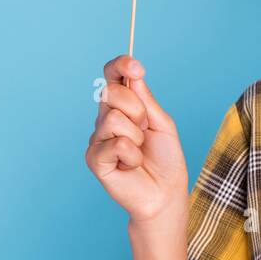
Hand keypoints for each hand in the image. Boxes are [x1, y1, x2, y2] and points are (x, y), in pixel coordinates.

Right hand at [85, 55, 188, 229]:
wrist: (165, 193)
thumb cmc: (165, 159)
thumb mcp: (162, 124)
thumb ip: (146, 101)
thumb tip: (133, 76)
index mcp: (122, 107)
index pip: (112, 77)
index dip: (120, 66)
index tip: (136, 67)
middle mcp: (105, 119)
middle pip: (110, 92)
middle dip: (136, 109)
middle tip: (146, 129)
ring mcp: (97, 139)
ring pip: (113, 118)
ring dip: (136, 136)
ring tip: (140, 151)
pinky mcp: (94, 158)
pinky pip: (115, 144)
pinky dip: (132, 155)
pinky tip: (131, 165)